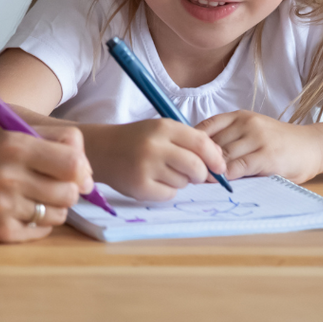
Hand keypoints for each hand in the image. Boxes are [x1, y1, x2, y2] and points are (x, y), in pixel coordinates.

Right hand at [0, 127, 93, 242]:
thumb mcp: (7, 136)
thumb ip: (51, 143)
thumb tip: (87, 173)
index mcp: (14, 144)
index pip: (73, 162)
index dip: (82, 170)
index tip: (76, 172)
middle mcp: (9, 175)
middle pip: (70, 192)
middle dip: (68, 191)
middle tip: (52, 186)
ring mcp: (3, 206)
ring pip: (58, 214)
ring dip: (52, 208)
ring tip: (31, 198)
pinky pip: (40, 232)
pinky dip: (36, 224)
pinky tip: (18, 211)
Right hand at [86, 119, 226, 201]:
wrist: (102, 150)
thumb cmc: (137, 139)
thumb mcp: (160, 130)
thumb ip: (189, 141)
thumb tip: (220, 159)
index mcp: (163, 127)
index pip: (201, 143)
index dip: (215, 157)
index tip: (220, 166)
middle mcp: (155, 146)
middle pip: (196, 167)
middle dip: (202, 174)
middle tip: (195, 174)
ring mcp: (146, 168)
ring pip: (183, 182)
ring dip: (180, 180)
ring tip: (162, 170)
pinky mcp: (140, 187)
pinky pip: (169, 194)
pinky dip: (167, 190)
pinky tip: (153, 180)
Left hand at [195, 110, 322, 182]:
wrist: (313, 146)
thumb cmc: (278, 143)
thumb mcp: (251, 132)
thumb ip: (230, 140)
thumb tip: (199, 157)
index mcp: (239, 116)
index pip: (206, 126)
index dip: (192, 143)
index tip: (186, 157)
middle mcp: (246, 124)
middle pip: (212, 143)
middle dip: (201, 160)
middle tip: (190, 174)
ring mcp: (257, 138)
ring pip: (223, 155)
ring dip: (212, 170)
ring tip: (203, 181)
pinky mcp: (267, 156)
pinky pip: (239, 167)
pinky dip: (227, 176)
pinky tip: (223, 182)